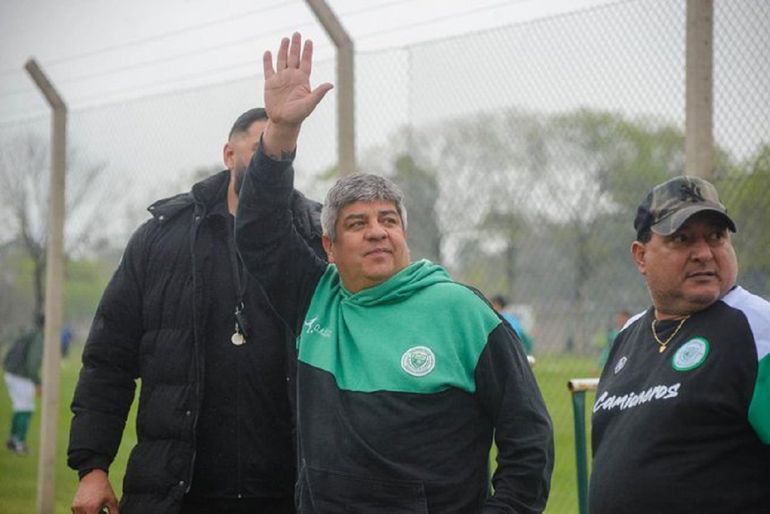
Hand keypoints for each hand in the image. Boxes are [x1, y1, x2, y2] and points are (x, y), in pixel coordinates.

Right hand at [71, 469, 118, 513]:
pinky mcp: (73, 506)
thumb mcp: (112, 500)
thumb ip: (114, 512)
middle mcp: (82, 510)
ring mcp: (76, 508)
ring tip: (96, 509)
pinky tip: (91, 506)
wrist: (93, 476)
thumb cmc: (104, 488)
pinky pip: (78, 513)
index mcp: (92, 509)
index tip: (104, 512)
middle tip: (101, 510)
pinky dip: (85, 512)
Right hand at [262, 32, 332, 154]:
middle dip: (295, 46)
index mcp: (302, 80)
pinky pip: (268, 69)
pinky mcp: (270, 83)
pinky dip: (267, 61)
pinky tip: (268, 53)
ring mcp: (281, 79)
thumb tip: (331, 85)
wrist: (283, 122)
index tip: (309, 41)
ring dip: (283, 49)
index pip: (305, 62)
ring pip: (282, 60)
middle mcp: (292, 77)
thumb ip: (318, 93)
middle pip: (294, 57)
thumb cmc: (298, 115)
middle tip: (297, 34)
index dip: (307, 52)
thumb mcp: (309, 104)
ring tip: (285, 39)